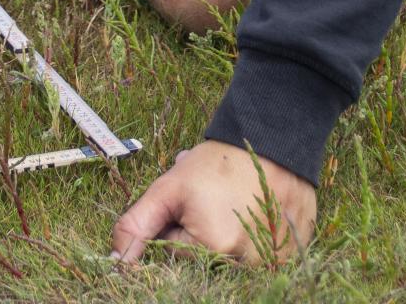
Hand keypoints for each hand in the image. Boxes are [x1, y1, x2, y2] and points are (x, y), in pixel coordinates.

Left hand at [111, 141, 316, 266]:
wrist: (276, 142)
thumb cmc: (219, 162)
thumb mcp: (169, 187)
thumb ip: (137, 225)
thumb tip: (115, 264)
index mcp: (212, 249)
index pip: (173, 250)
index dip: (176, 223)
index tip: (191, 201)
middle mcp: (245, 264)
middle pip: (201, 257)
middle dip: (198, 231)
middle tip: (210, 200)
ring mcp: (272, 262)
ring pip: (227, 257)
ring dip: (223, 234)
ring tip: (230, 203)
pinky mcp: (289, 255)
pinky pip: (258, 256)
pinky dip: (252, 237)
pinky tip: (253, 211)